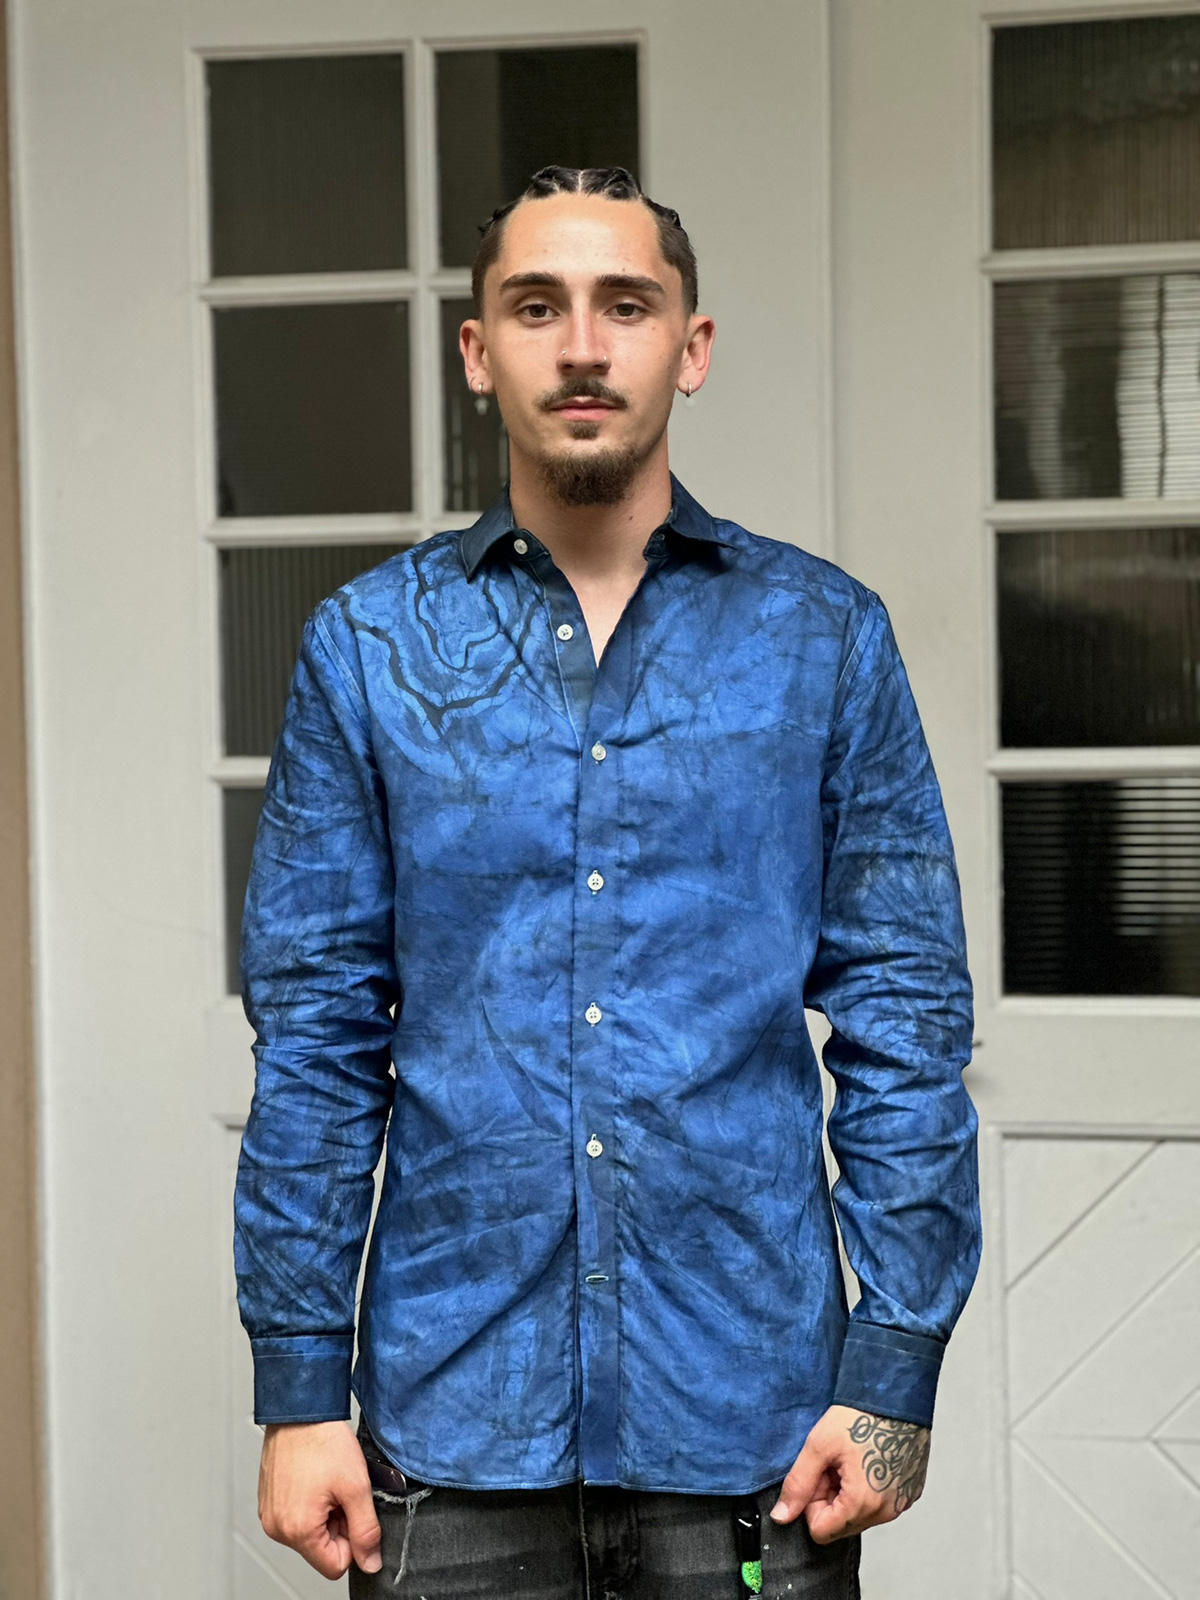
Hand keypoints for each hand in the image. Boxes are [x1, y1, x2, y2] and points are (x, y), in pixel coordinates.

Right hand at [257, 1419, 382, 1578]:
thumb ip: (366, 1531)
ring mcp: (270, 1514)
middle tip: (340, 1490)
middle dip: (338, 1523)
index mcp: (297, 1530)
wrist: (301, 1409)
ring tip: (327, 1481)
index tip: (352, 1510)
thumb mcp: (356, 1487)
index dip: (352, 1541)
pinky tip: (315, 1478)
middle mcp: (277, 1527)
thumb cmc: (322, 1441)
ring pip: (310, 1532)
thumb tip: (371, 1562)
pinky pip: (296, 1517)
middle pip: (321, 1549)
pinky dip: (311, 1502)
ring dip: (325, 1512)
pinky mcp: (268, 1502)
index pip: (335, 1566)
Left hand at [768, 1404, 929, 1542]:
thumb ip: (798, 1484)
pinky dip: (868, 1487)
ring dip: (848, 1493)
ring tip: (851, 1459)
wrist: (897, 1395)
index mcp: (862, 1504)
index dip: (811, 1504)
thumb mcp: (819, 1446)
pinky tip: (868, 1460)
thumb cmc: (861, 1415)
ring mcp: (901, 1503)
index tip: (818, 1475)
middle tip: (834, 1463)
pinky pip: (880, 1504)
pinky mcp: (910, 1493)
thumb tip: (781, 1516)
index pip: (821, 1531)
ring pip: (860, 1515)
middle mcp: (886, 1511)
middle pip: (841, 1524)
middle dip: (830, 1497)